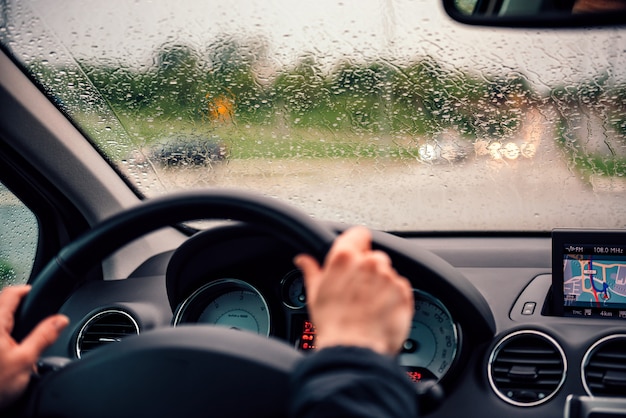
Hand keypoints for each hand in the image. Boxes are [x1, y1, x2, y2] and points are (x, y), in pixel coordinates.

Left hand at [0, 285, 68, 408]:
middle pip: (3, 305)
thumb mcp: (24, 361)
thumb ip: (43, 337)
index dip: (28, 290)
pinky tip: (10, 351)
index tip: (38, 294)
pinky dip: (5, 336)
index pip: (11, 293)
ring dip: (11, 323)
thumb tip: (60, 320)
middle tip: (35, 316)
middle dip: (20, 309)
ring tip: (23, 334)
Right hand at [294, 226, 413, 355]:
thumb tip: (303, 260)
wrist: (353, 349)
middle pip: (373, 256)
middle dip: (367, 270)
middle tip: (357, 291)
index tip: (355, 254)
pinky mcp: (403, 292)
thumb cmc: (332, 324)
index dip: (357, 243)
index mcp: (345, 258)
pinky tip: (380, 312)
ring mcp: (388, 277)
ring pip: (387, 273)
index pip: (359, 233)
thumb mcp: (315, 294)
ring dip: (381, 285)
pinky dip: (393, 297)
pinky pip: (400, 288)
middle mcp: (369, 263)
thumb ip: (311, 271)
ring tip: (368, 306)